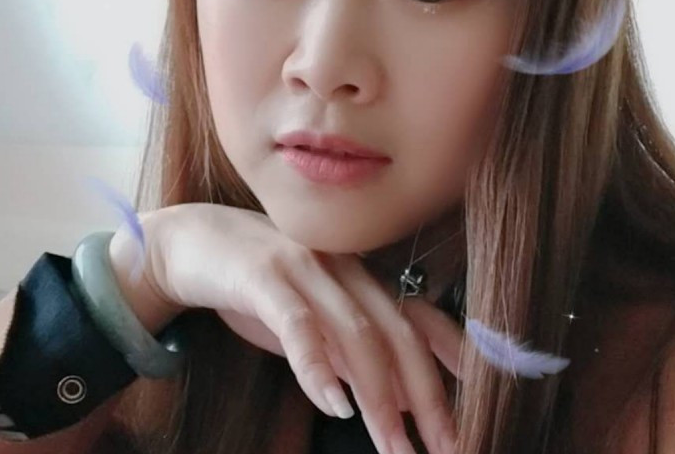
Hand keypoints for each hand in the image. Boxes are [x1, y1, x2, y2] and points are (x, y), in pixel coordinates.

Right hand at [117, 203, 461, 453]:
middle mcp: (342, 268)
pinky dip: (319, 366)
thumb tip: (395, 400)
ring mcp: (306, 268)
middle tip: (447, 447)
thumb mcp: (314, 321)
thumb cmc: (259, 287)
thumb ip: (352, 352)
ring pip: (357, 332)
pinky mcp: (265, 277)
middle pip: (397, 331)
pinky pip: (299, 324)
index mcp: (358, 276)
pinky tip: (333, 404)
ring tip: (395, 447)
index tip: (481, 398)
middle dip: (427, 393)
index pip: (417, 314)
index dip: (453, 353)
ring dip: (380, 395)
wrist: (193, 242)